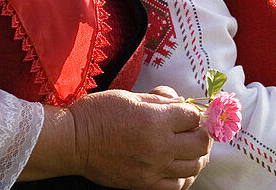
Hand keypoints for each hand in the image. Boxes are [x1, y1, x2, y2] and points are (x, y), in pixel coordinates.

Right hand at [20, 87, 212, 188]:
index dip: (194, 111)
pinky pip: (176, 186)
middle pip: (201, 143)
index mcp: (155, 120)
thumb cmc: (99, 112)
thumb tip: (183, 102)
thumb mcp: (133, 96)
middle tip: (194, 129)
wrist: (74, 141)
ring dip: (196, 155)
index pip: (194, 116)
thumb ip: (162, 100)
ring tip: (188, 147)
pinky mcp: (144, 184)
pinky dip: (183, 176)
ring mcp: (152, 168)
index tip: (188, 111)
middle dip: (202, 133)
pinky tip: (178, 166)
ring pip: (194, 166)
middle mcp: (158, 146)